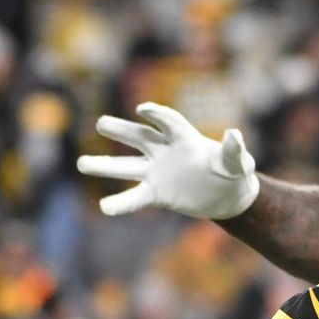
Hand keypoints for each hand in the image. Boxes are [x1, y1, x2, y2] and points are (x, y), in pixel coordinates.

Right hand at [77, 102, 259, 218]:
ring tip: (81, 164)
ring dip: (104, 166)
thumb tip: (234, 135)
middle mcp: (165, 151)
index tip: (143, 110)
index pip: (168, 123)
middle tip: (102, 124)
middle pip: (139, 137)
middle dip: (122, 130)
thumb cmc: (233, 173)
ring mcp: (158, 172)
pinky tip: (104, 207)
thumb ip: (234, 151)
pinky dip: (121, 203)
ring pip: (127, 167)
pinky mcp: (157, 193)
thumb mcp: (237, 163)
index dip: (157, 115)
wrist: (227, 196)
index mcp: (185, 139)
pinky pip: (136, 197)